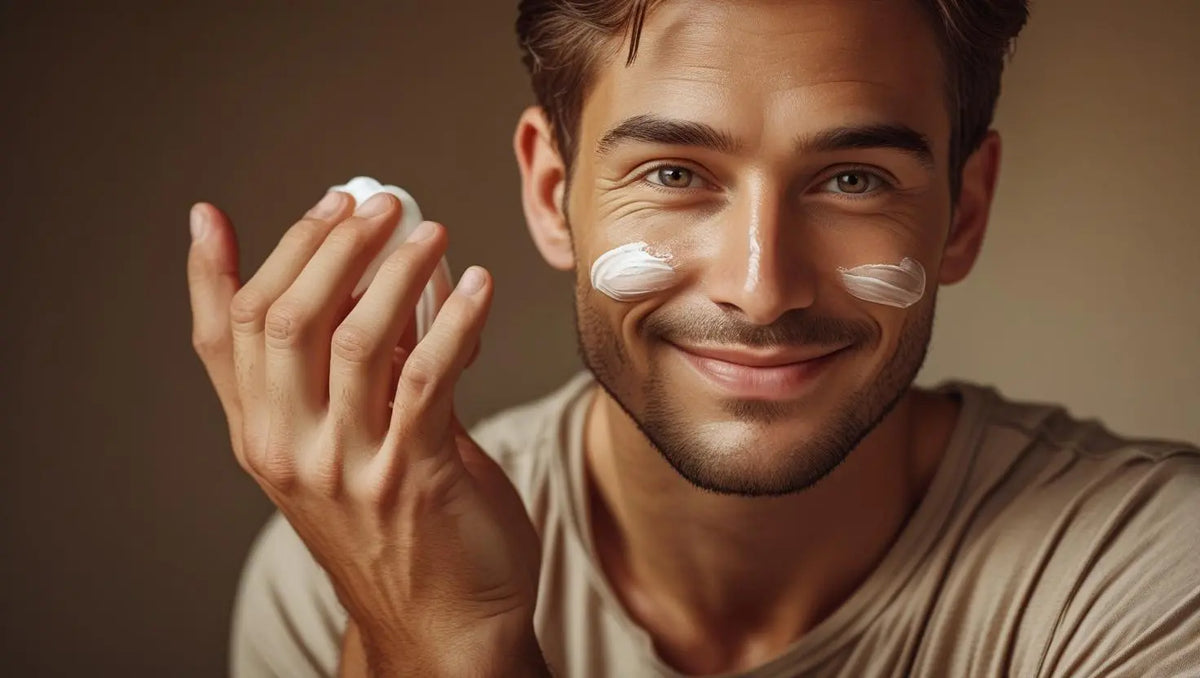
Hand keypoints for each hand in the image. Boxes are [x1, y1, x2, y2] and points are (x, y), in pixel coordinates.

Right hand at [186, 191, 543, 675]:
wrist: (443, 624)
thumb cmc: (400, 527)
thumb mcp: (344, 451)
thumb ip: (347, 376)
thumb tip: (371, 284)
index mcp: (263, 437)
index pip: (223, 336)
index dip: (215, 269)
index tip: (221, 215)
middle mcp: (290, 449)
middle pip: (285, 319)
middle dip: (326, 247)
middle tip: (371, 202)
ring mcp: (348, 464)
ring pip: (354, 337)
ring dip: (395, 270)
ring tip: (430, 231)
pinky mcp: (414, 473)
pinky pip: (428, 375)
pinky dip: (455, 320)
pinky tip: (477, 285)